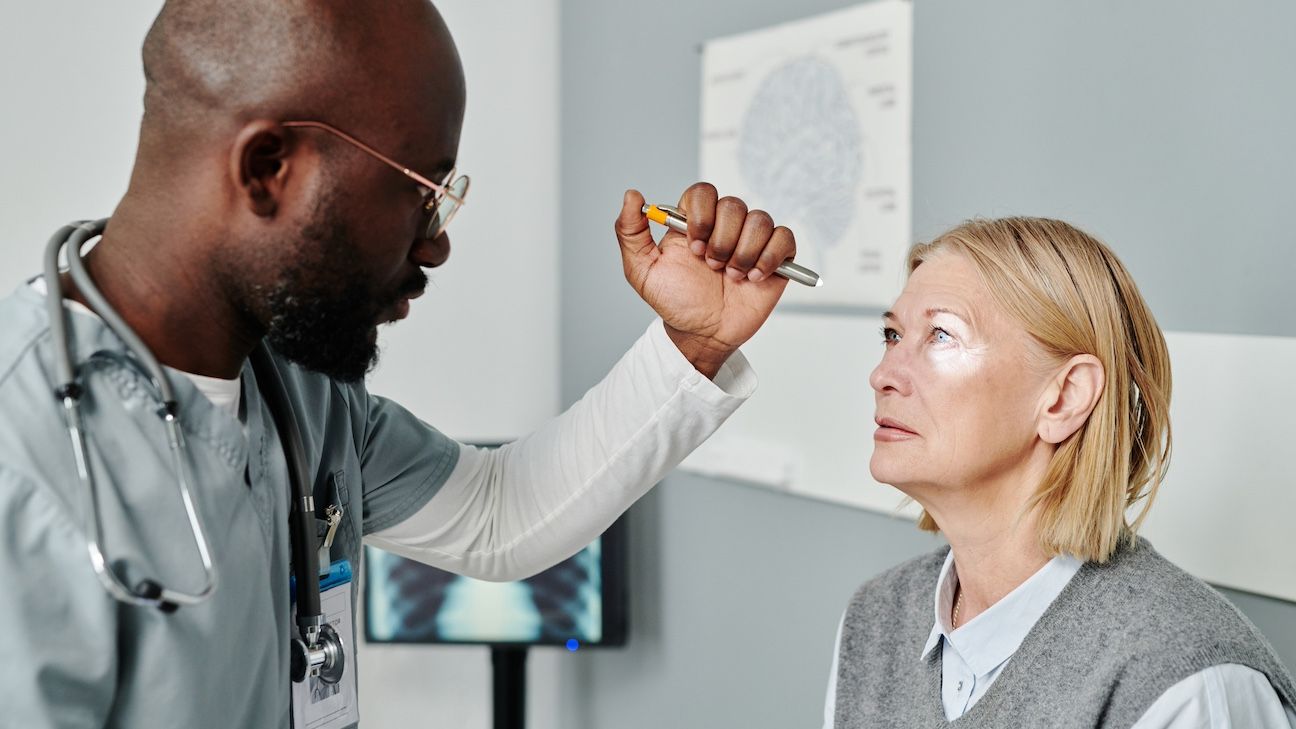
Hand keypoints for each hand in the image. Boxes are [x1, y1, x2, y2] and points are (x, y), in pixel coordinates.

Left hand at [614, 183, 795, 377]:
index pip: (703, 192)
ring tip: (732, 277)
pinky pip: (784, 239)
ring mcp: (751, 240)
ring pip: (760, 221)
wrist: (702, 334)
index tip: (693, 246)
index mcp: (695, 222)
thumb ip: (630, 232)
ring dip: (743, 253)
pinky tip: (754, 277)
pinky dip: (769, 258)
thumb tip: (632, 195)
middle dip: (721, 241)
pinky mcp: (775, 257)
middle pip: (734, 205)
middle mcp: (724, 226)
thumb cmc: (675, 302)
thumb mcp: (642, 270)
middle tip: (711, 267)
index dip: (701, 215)